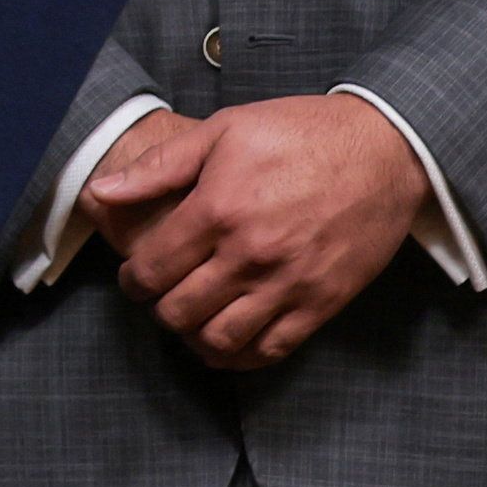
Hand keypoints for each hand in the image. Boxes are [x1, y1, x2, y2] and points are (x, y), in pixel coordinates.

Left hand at [92, 96, 428, 371]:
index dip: (132, 281)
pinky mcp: (323, 303)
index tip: (134, 277)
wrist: (385, 149)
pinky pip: (272, 349)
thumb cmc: (300, 132)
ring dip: (194, 337)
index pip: (152, 269)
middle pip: (179, 312)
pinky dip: (241, 355)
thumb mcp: (222, 130)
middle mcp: (249, 255)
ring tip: (191, 319)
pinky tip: (228, 341)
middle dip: (158, 309)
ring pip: (220, 340)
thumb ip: (158, 167)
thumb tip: (101, 191)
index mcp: (218, 210)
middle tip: (161, 297)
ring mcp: (289, 284)